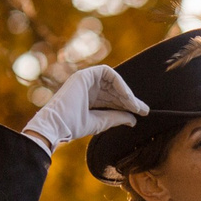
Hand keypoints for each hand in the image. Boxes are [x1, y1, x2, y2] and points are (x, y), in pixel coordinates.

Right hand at [22, 65, 149, 152]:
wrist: (57, 126)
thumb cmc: (73, 126)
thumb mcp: (101, 122)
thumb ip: (117, 118)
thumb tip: (134, 119)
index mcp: (88, 98)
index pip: (112, 98)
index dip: (127, 104)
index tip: (140, 113)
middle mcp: (87, 87)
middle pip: (114, 90)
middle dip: (130, 100)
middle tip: (143, 110)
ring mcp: (85, 79)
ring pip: (113, 81)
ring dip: (126, 93)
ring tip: (136, 106)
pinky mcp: (85, 75)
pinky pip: (108, 73)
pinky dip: (119, 83)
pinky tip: (127, 97)